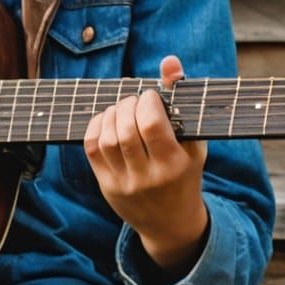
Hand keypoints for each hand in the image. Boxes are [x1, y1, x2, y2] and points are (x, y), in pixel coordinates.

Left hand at [83, 54, 209, 274]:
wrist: (171, 223)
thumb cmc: (186, 173)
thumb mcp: (193, 141)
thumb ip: (182, 99)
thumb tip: (169, 61)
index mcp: (175, 166)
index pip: (151, 125)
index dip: (146, 101)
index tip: (151, 95)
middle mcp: (148, 177)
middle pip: (125, 130)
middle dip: (127, 104)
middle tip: (135, 100)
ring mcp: (123, 183)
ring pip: (105, 138)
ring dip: (111, 113)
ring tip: (123, 109)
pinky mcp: (106, 185)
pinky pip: (91, 148)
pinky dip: (95, 126)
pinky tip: (108, 120)